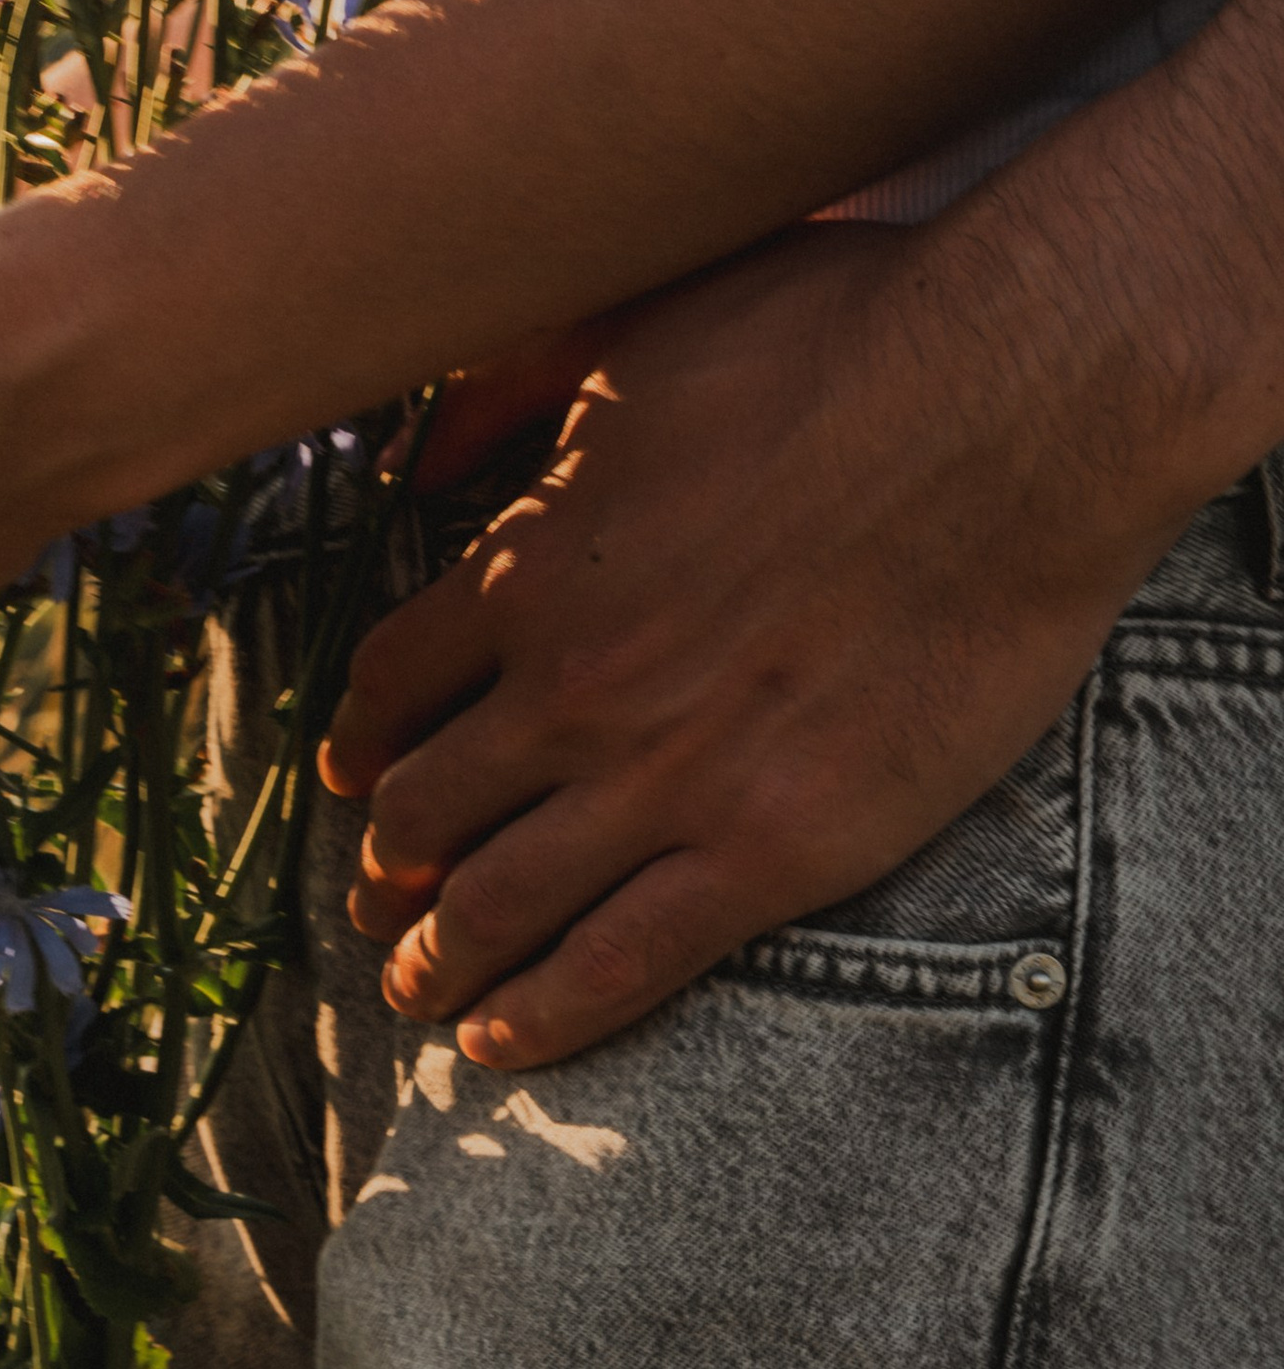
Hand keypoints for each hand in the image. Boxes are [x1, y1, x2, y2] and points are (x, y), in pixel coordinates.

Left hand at [322, 221, 1208, 1071]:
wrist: (1012, 413)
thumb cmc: (839, 340)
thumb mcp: (631, 323)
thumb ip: (510, 389)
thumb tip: (413, 450)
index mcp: (530, 570)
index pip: (393, 686)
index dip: (364, 746)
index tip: (356, 778)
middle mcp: (568, 690)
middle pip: (427, 810)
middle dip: (389, 867)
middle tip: (378, 903)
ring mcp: (663, 779)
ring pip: (499, 903)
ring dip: (439, 959)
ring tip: (415, 993)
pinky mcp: (771, 850)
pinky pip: (621, 961)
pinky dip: (546, 1016)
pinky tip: (503, 1045)